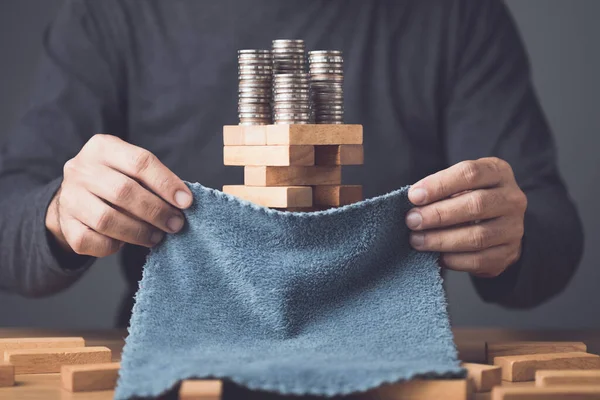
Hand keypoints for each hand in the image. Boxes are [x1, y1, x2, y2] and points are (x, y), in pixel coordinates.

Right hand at [45, 134, 192, 257]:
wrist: (75, 197)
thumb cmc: (116, 180)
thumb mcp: (131, 168)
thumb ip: (154, 180)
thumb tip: (183, 203)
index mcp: (103, 147)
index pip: (139, 162)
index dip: (166, 183)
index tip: (186, 202)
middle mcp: (80, 169)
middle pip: (123, 191)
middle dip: (156, 211)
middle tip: (176, 224)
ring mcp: (69, 197)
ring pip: (107, 219)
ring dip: (139, 232)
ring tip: (157, 237)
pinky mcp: (65, 224)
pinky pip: (92, 240)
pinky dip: (113, 245)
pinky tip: (125, 243)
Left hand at [405, 157, 526, 276]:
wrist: (497, 226)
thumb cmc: (469, 198)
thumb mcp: (460, 184)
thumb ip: (440, 189)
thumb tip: (414, 200)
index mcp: (498, 172)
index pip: (470, 173)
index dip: (439, 185)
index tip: (414, 196)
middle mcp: (512, 199)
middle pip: (476, 205)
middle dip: (438, 214)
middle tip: (412, 221)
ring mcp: (513, 228)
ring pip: (477, 236)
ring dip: (441, 240)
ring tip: (417, 240)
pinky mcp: (508, 254)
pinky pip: (479, 260)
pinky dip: (454, 260)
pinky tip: (436, 257)